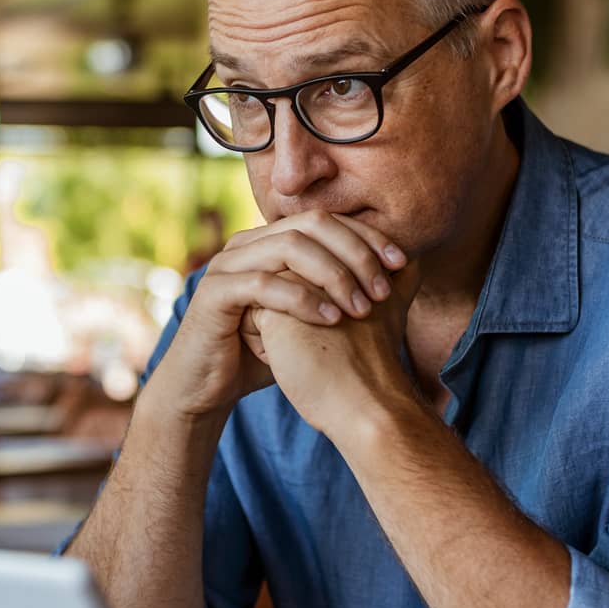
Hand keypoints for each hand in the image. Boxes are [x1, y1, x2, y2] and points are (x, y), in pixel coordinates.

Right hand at [147, 212, 408, 422]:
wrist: (206, 387)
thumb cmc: (261, 352)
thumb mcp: (309, 318)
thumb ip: (341, 292)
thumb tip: (401, 277)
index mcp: (270, 241)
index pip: (327, 220)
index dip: (367, 235)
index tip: (401, 262)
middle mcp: (247, 243)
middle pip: (311, 224)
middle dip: (355, 251)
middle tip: (384, 287)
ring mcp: (227, 264)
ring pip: (289, 247)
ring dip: (333, 274)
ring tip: (362, 306)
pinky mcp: (214, 293)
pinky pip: (263, 284)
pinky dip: (302, 299)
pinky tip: (331, 320)